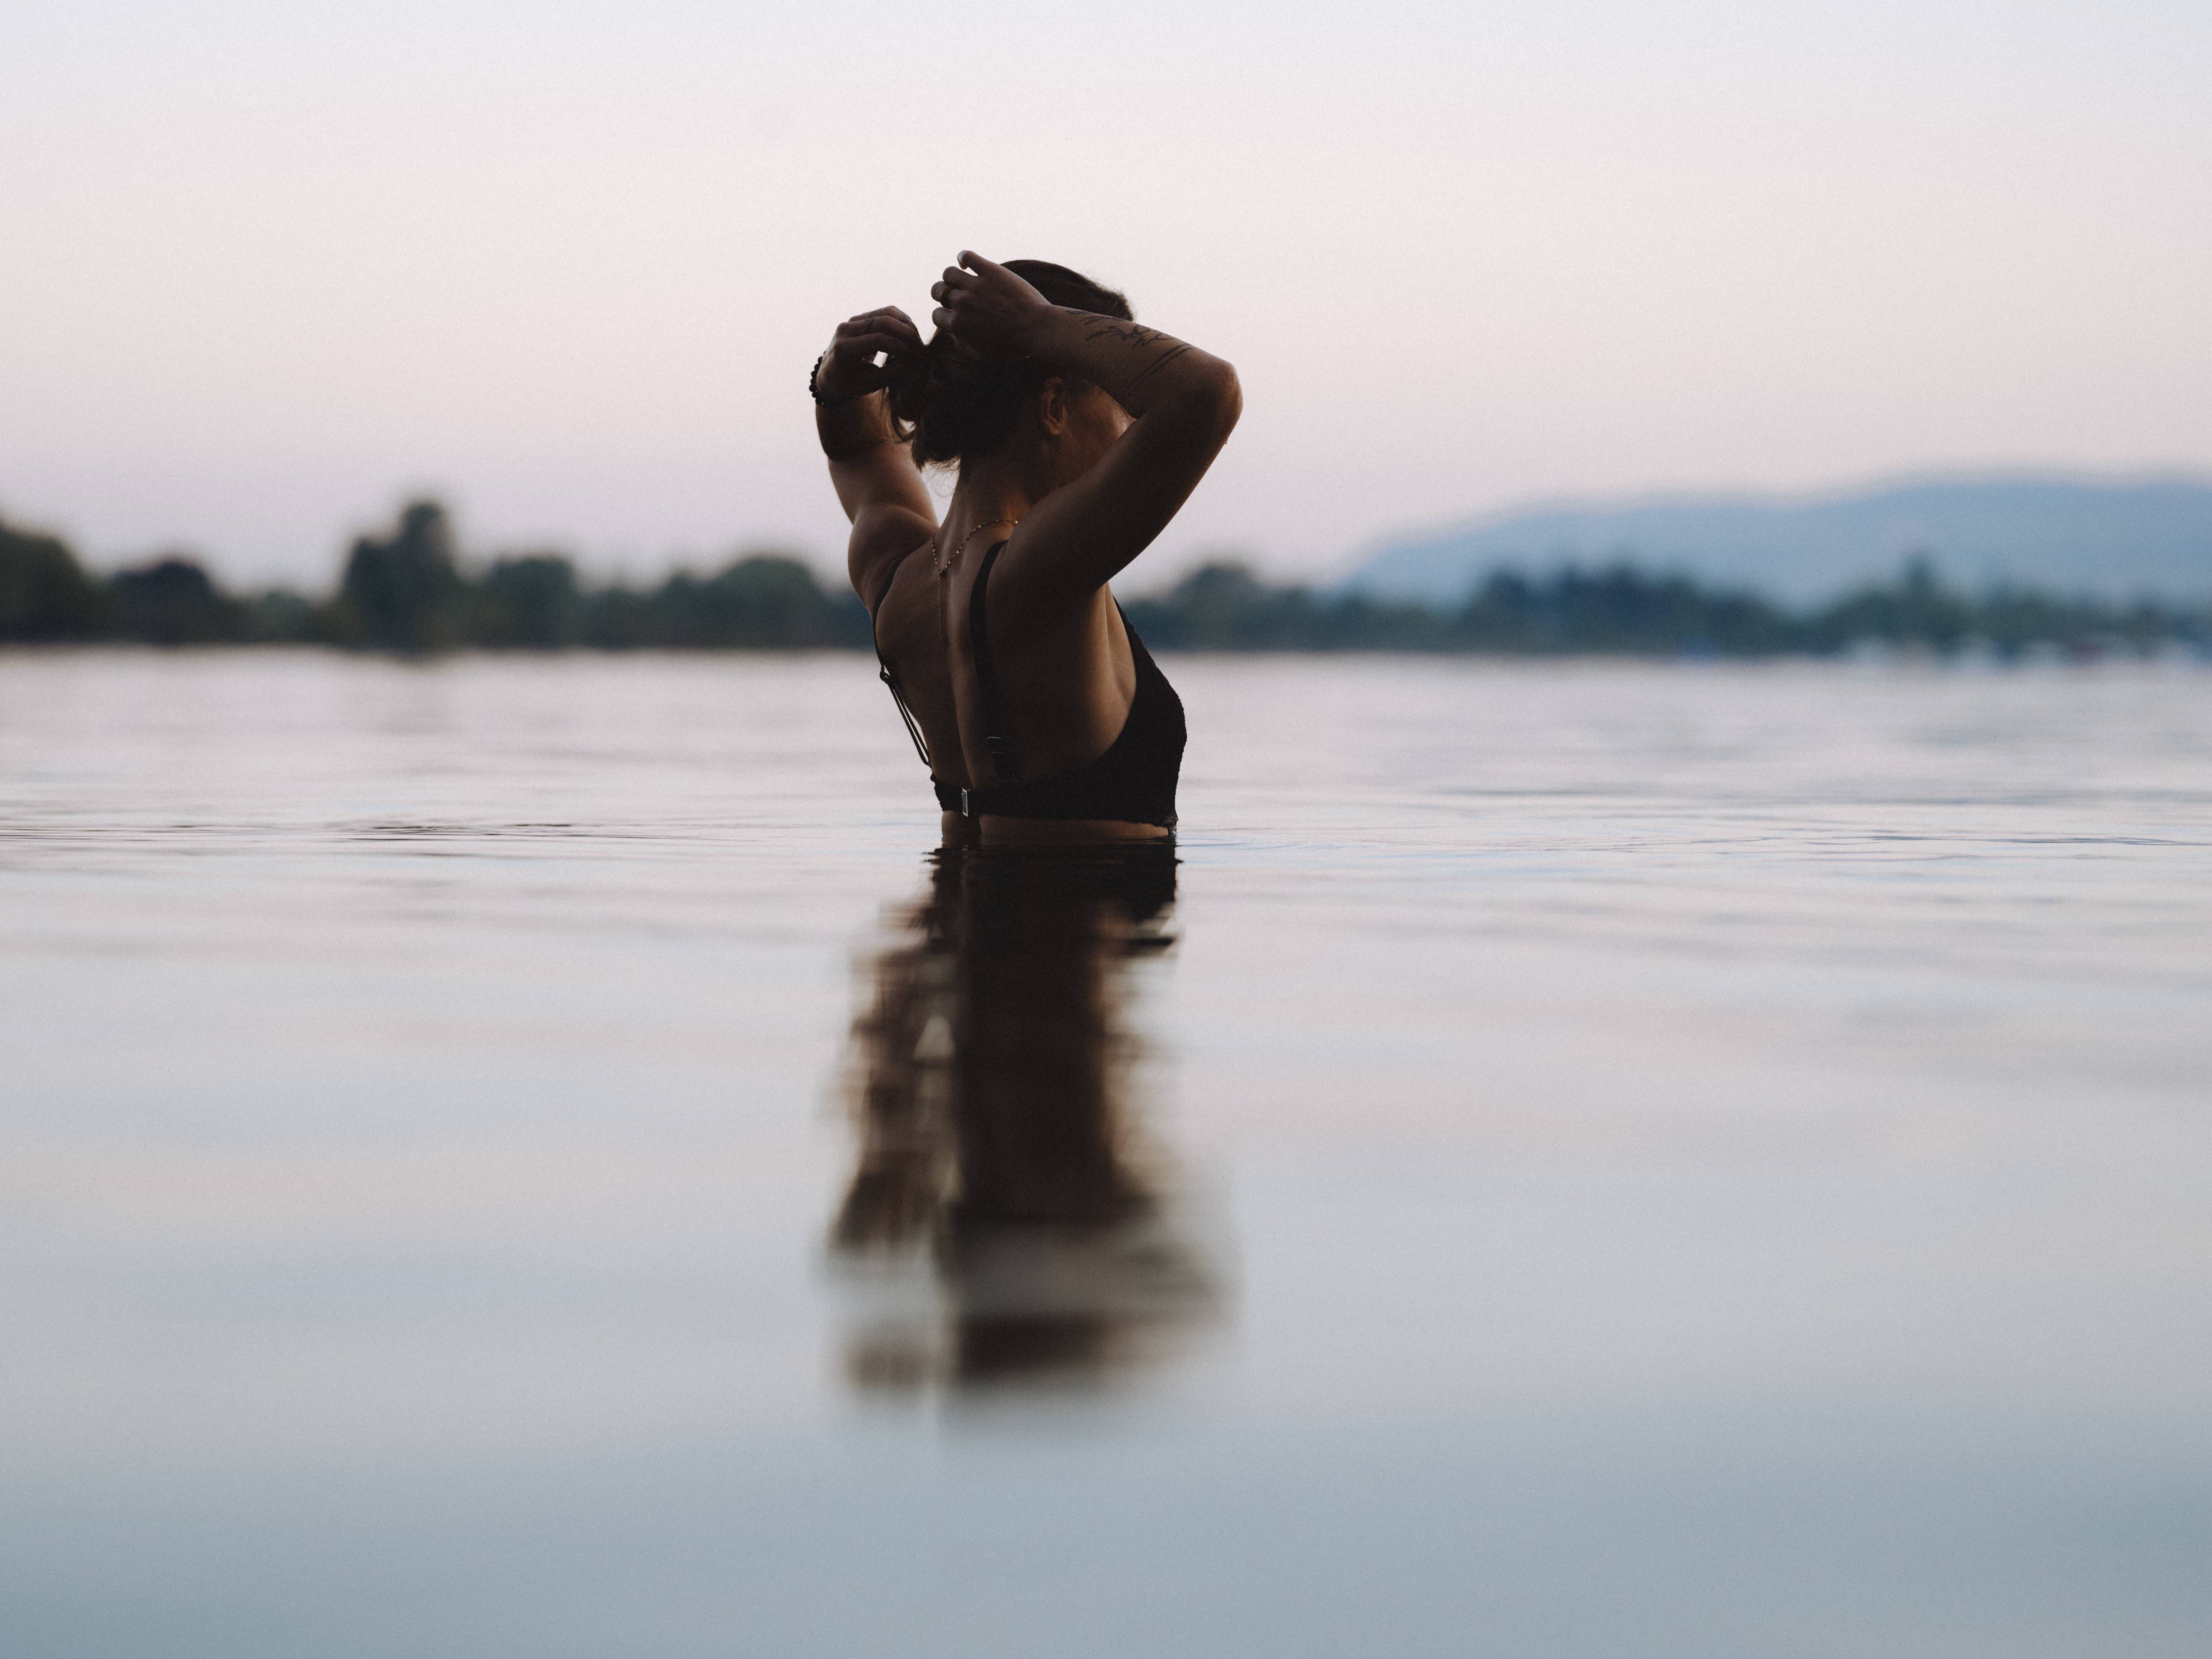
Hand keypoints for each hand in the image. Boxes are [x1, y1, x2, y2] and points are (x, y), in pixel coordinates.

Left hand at [814, 306, 924, 403]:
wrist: (829, 373)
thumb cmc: (847, 385)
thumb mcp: (866, 386)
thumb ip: (888, 376)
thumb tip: (912, 364)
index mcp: (843, 349)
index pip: (878, 340)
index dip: (900, 348)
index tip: (915, 359)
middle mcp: (845, 330)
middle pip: (883, 322)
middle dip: (907, 334)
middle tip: (921, 349)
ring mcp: (852, 320)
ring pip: (887, 312)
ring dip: (907, 325)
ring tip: (917, 342)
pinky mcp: (860, 317)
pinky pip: (885, 312)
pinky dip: (902, 321)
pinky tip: (910, 335)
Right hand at [929, 252, 1051, 361]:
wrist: (1037, 330)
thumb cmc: (1013, 346)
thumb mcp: (984, 354)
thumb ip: (962, 346)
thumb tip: (952, 335)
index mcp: (958, 326)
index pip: (936, 315)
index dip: (942, 314)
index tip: (952, 313)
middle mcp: (962, 304)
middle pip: (939, 291)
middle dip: (942, 293)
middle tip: (951, 294)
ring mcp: (976, 286)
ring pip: (949, 273)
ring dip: (951, 276)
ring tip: (961, 278)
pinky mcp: (990, 271)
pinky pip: (968, 256)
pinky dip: (963, 257)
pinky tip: (965, 262)